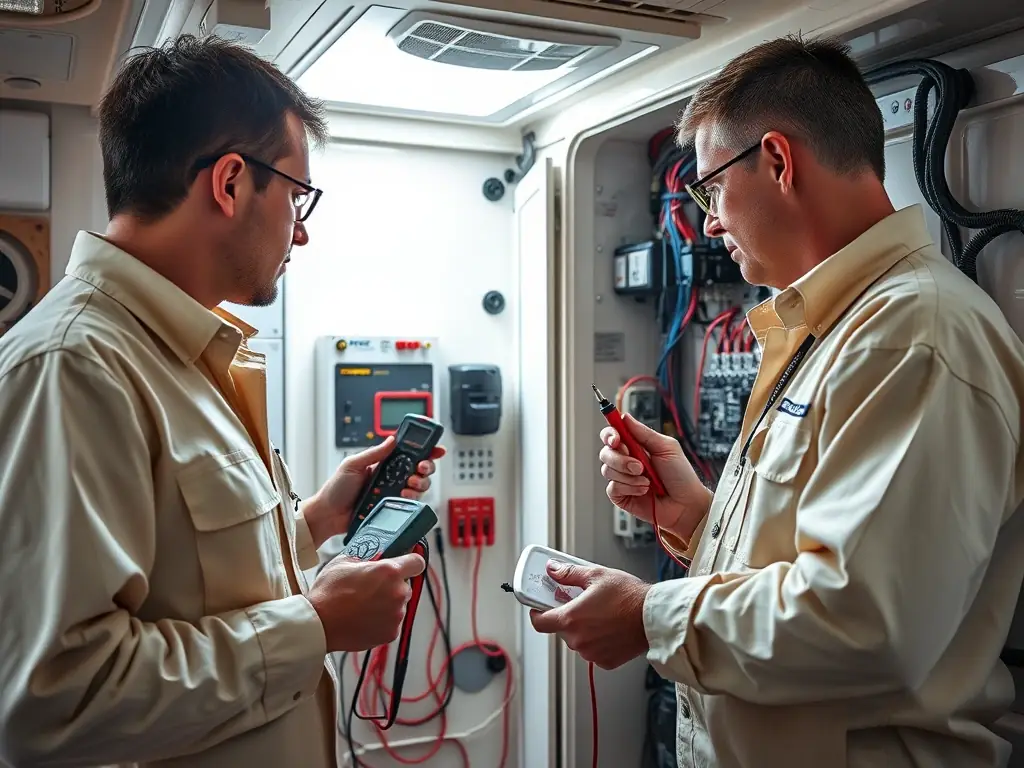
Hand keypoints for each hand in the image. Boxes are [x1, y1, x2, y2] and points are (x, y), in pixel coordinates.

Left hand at [304, 437, 445, 546]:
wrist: (329, 515)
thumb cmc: (336, 489)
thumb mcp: (353, 464)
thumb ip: (374, 453)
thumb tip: (392, 439)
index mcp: (383, 463)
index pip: (408, 453)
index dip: (425, 450)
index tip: (437, 449)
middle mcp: (391, 477)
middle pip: (420, 469)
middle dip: (426, 467)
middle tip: (421, 468)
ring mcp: (393, 493)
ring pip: (419, 486)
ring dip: (420, 482)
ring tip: (409, 484)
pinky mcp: (393, 508)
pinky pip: (411, 503)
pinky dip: (412, 498)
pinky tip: (404, 496)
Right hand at [308, 553, 425, 651]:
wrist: (319, 625)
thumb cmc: (329, 592)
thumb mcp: (344, 561)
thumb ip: (367, 556)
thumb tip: (375, 556)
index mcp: (390, 572)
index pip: (417, 562)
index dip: (410, 562)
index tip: (404, 565)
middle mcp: (398, 593)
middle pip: (405, 585)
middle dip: (393, 585)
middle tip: (371, 588)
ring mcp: (396, 615)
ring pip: (399, 605)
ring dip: (387, 604)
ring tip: (363, 606)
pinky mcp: (391, 633)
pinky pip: (392, 622)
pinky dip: (382, 621)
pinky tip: (363, 618)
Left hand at [529, 560, 650, 669]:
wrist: (654, 617)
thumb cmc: (629, 596)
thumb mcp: (595, 576)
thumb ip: (568, 574)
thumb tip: (552, 569)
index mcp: (570, 619)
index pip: (539, 623)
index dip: (536, 614)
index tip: (539, 607)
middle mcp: (578, 640)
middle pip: (560, 630)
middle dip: (567, 617)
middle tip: (581, 604)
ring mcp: (591, 653)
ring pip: (578, 641)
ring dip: (583, 630)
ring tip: (601, 615)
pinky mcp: (606, 662)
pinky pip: (593, 651)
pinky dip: (597, 642)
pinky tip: (610, 628)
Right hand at [599, 413, 710, 537]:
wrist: (686, 504)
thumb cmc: (681, 476)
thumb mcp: (667, 448)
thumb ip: (644, 433)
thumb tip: (625, 417)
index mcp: (636, 446)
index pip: (612, 435)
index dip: (610, 435)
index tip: (616, 439)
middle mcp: (626, 461)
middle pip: (605, 452)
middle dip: (620, 459)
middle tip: (639, 465)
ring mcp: (622, 478)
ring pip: (607, 470)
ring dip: (629, 476)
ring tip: (647, 480)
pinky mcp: (621, 495)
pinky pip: (613, 488)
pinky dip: (630, 488)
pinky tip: (643, 490)